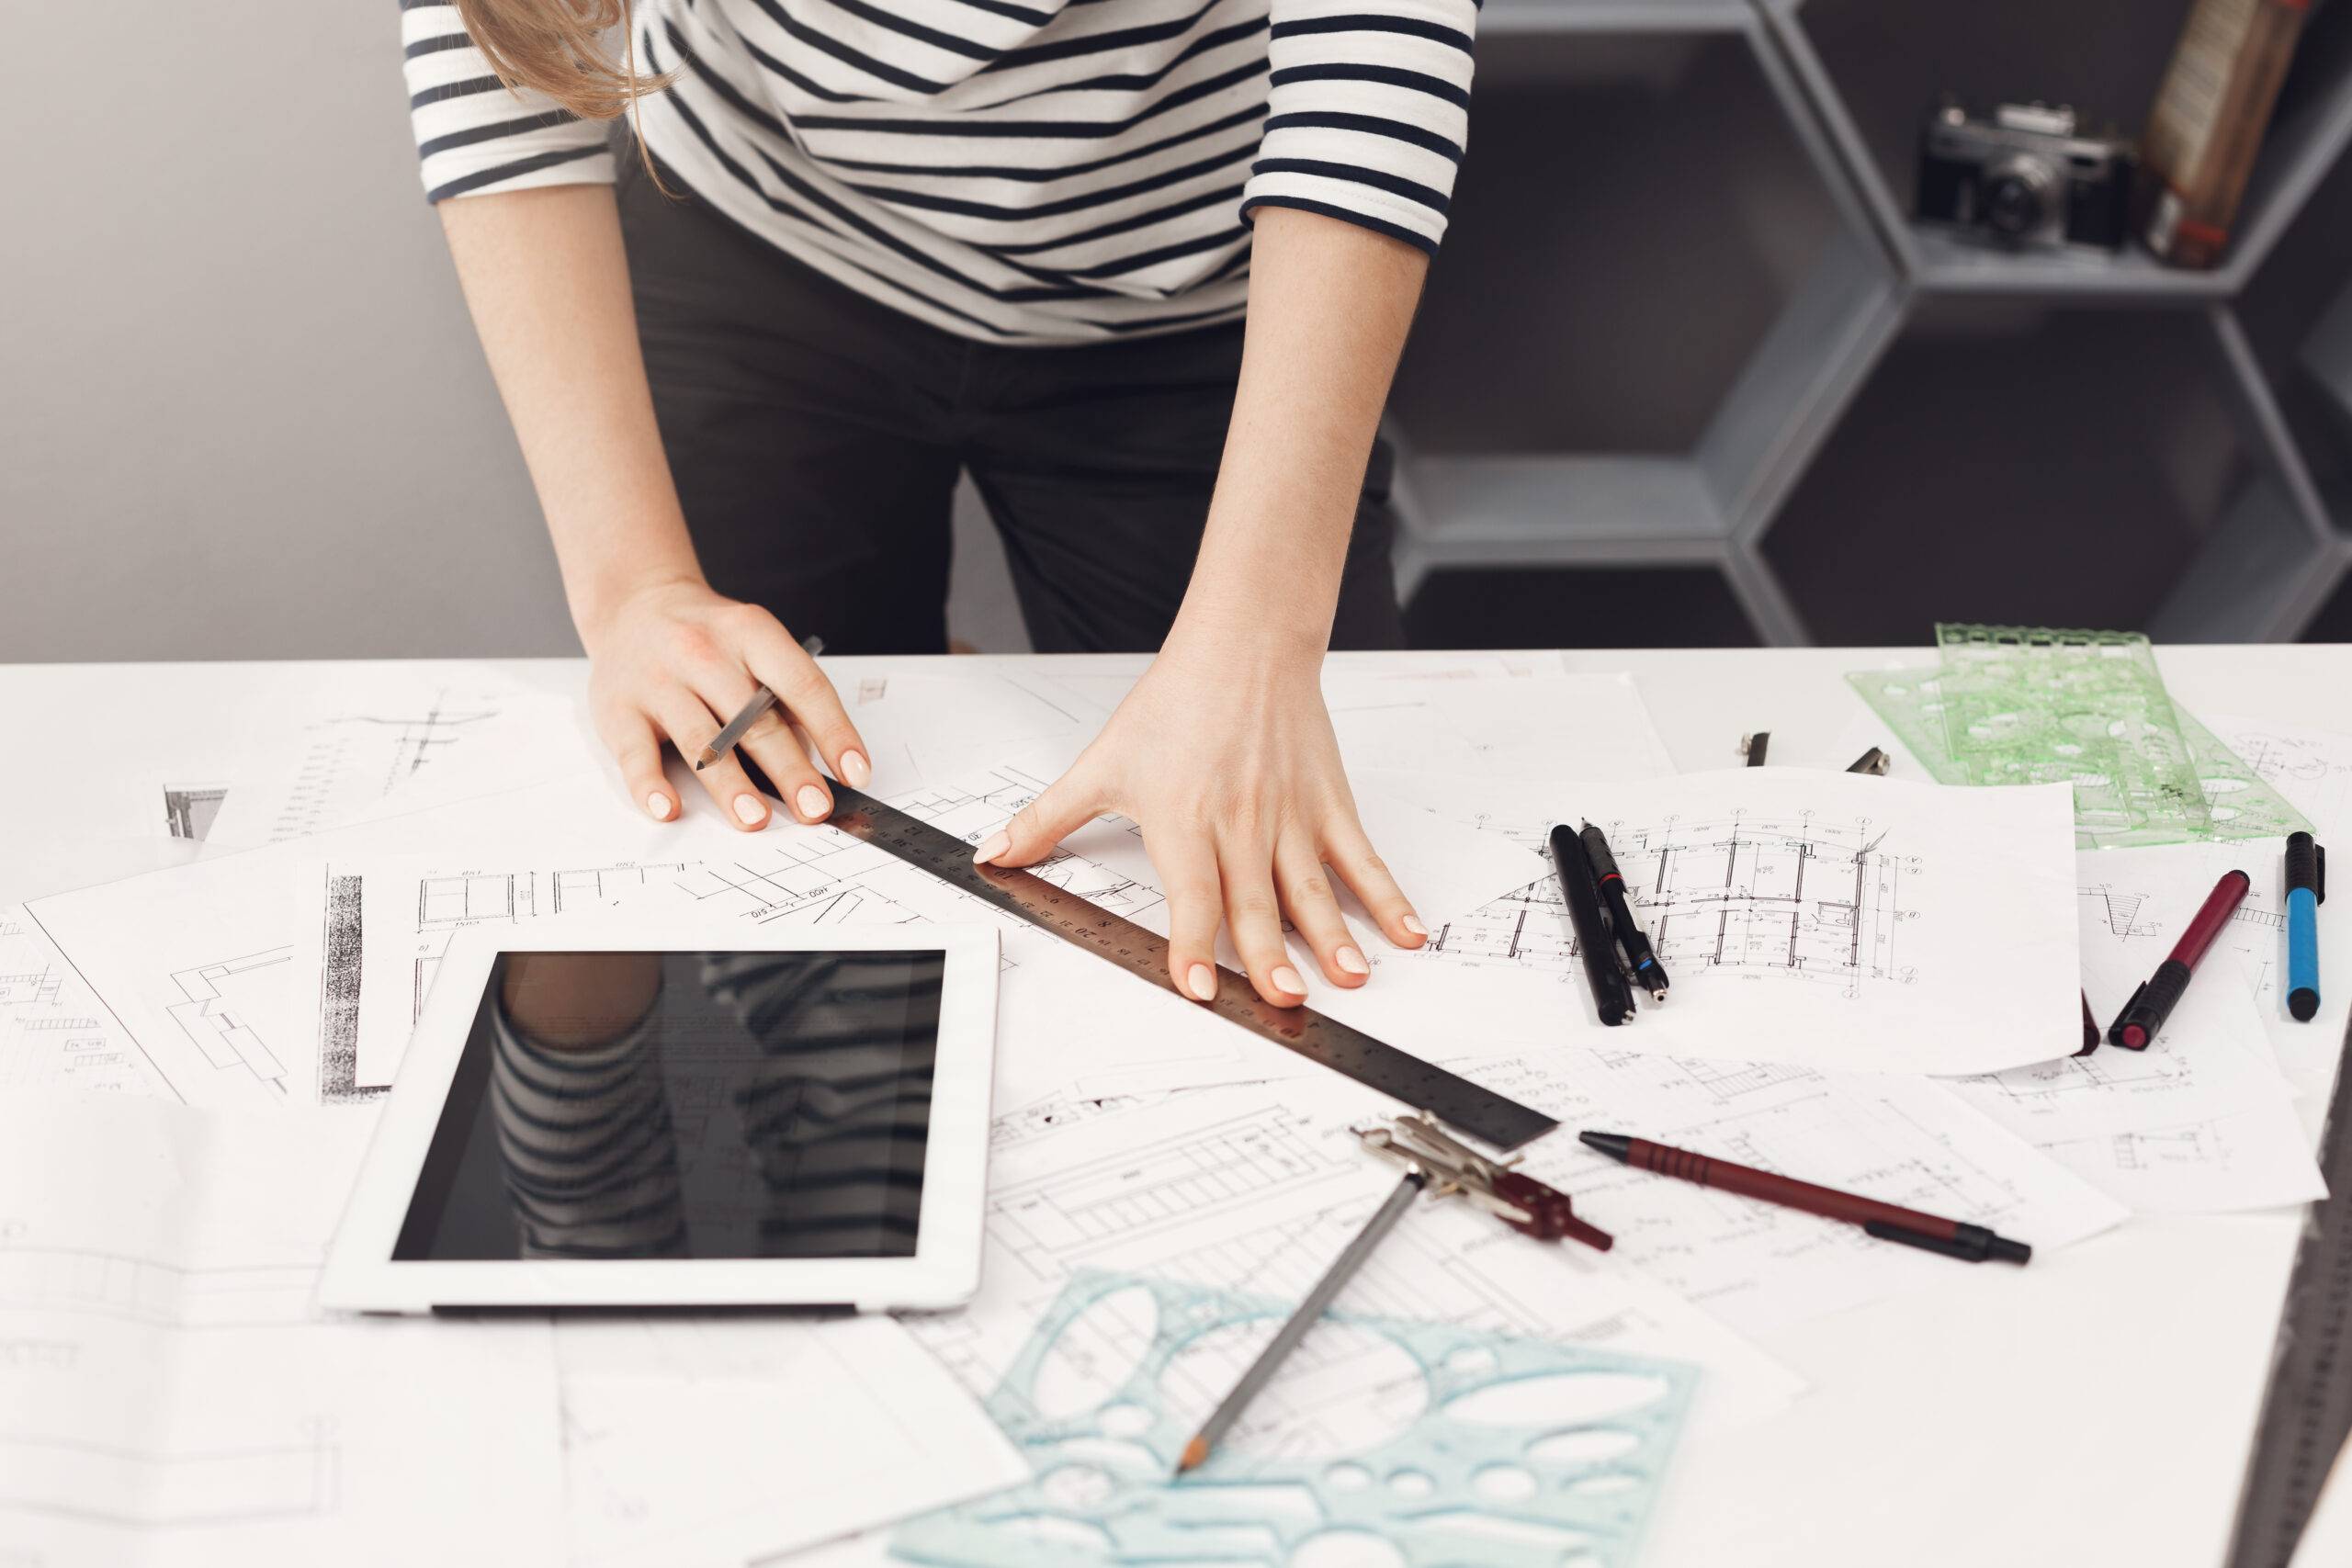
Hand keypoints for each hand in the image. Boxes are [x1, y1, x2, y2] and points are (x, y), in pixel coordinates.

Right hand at [580, 578, 868, 829]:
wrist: (634, 602)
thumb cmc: (708, 637)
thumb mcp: (753, 645)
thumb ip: (781, 698)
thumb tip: (812, 763)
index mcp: (750, 632)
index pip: (803, 685)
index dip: (834, 731)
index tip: (855, 773)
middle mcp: (703, 652)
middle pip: (754, 719)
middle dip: (790, 770)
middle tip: (815, 809)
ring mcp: (657, 679)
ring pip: (700, 740)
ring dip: (730, 785)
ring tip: (755, 819)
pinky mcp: (618, 708)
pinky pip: (635, 753)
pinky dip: (650, 785)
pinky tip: (669, 808)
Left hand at [974, 636, 1426, 1006]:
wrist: (1244, 645)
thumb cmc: (1175, 704)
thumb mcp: (1102, 763)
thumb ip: (1048, 818)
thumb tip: (995, 855)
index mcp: (1185, 819)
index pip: (1190, 893)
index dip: (1191, 942)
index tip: (1198, 986)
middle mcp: (1241, 824)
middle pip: (1257, 902)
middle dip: (1271, 955)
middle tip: (1286, 998)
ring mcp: (1291, 817)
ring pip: (1314, 888)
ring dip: (1335, 936)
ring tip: (1350, 978)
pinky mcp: (1329, 804)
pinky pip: (1361, 857)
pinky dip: (1387, 895)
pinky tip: (1406, 932)